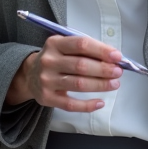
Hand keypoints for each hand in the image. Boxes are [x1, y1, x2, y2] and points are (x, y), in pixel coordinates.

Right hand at [5, 35, 122, 111]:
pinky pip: (71, 104)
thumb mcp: (64, 46)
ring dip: (100, 84)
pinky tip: (100, 102)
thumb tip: (112, 58)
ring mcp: (47, 80)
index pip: (81, 44)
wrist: (29, 74)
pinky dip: (88, 105)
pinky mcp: (47, 98)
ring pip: (78, 84)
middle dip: (103, 69)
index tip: (117, 56)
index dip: (101, 50)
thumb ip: (85, 50)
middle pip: (81, 65)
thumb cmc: (55, 58)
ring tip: (114, 84)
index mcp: (54, 43)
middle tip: (118, 72)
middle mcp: (49, 61)